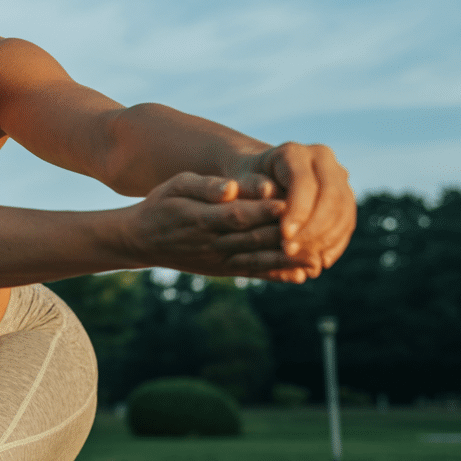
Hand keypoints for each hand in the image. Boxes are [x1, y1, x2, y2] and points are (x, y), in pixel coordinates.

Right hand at [127, 172, 303, 279]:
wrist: (142, 239)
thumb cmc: (162, 204)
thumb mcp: (174, 185)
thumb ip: (203, 185)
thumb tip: (229, 188)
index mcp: (200, 217)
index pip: (236, 214)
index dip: (262, 211)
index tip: (287, 203)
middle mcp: (211, 242)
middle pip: (252, 239)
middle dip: (285, 237)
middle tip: (317, 232)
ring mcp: (218, 259)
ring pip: (257, 259)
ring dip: (288, 261)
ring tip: (318, 259)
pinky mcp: (224, 269)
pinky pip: (253, 272)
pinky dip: (277, 275)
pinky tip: (301, 275)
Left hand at [241, 143, 355, 280]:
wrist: (258, 178)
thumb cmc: (243, 183)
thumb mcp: (238, 183)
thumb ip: (249, 186)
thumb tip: (266, 191)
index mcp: (294, 152)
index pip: (304, 182)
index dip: (298, 211)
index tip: (285, 237)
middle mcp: (322, 159)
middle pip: (331, 197)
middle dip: (313, 228)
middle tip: (293, 252)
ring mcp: (338, 177)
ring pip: (344, 210)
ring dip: (326, 239)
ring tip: (305, 260)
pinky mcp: (345, 196)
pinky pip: (348, 222)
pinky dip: (336, 243)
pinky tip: (321, 261)